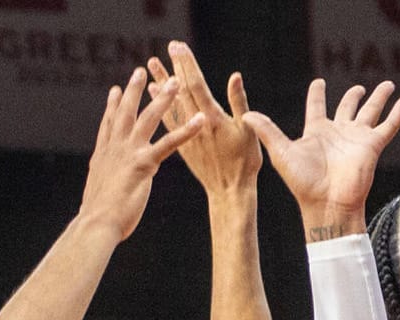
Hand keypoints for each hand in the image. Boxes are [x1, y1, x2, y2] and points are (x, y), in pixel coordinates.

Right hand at [78, 68, 205, 241]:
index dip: (112, 106)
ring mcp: (129, 153)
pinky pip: (169, 143)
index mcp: (103, 154)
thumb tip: (102, 185)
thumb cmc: (97, 217)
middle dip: (134, 90)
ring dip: (163, 99)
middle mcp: (115, 148)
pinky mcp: (144, 164)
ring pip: (149, 119)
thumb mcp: (98, 193)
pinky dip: (187, 130)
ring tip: (175, 82)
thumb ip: (104, 181)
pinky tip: (200, 119)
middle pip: (126, 112)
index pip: (108, 124)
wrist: (96, 224)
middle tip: (141, 70)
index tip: (115, 89)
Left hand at [144, 42, 259, 197]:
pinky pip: (168, 121)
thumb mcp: (248, 132)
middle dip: (175, 67)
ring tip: (151, 64)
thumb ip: (239, 103)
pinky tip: (153, 93)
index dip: (186, 64)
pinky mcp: (182, 146)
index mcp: (212, 119)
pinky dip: (160, 105)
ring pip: (171, 104)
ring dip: (161, 82)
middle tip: (168, 47)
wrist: (230, 192)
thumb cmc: (245, 163)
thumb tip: (235, 77)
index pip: (196, 85)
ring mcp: (186, 136)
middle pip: (181, 90)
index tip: (178, 47)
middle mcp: (195, 125)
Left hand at [242, 78, 399, 239]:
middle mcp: (338, 133)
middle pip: (348, 107)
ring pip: (371, 112)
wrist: (327, 204)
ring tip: (388, 85)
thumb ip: (267, 131)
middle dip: (354, 96)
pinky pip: (388, 125)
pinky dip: (399, 112)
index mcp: (316, 132)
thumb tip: (246, 115)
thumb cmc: (303, 183)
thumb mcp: (281, 153)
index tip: (319, 82)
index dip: (317, 94)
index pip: (317, 107)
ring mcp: (356, 138)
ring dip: (380, 97)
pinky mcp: (372, 146)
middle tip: (359, 87)